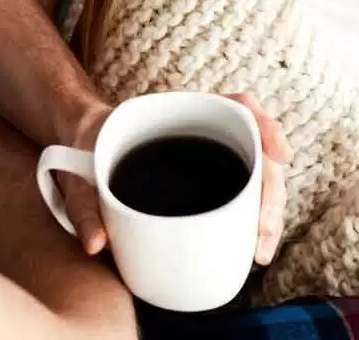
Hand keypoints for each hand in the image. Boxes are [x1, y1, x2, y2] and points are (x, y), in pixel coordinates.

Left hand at [33, 0, 293, 264]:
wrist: (79, 147)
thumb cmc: (84, 151)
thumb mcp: (79, 171)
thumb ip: (83, 204)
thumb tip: (96, 244)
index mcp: (179, 114)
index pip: (237, 107)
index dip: (265, 126)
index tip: (279, 154)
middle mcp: (203, 130)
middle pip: (257, 150)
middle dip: (271, 192)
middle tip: (261, 235)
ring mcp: (210, 154)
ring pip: (257, 174)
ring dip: (269, 209)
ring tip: (260, 251)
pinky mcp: (208, 179)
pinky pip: (243, 190)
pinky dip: (255, 214)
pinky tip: (254, 243)